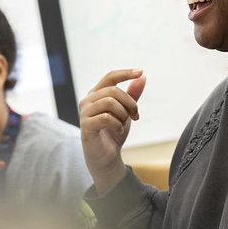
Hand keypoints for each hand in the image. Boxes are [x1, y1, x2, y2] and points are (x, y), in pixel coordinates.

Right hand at [79, 69, 146, 193]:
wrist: (107, 156)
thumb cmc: (114, 132)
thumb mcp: (127, 111)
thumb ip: (132, 95)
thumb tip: (142, 77)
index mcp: (96, 94)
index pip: (110, 77)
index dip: (125, 73)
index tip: (141, 72)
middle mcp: (88, 101)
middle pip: (113, 91)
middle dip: (130, 103)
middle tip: (136, 115)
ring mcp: (85, 113)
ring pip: (109, 102)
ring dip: (123, 114)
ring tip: (124, 123)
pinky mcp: (85, 126)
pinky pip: (106, 117)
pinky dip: (117, 124)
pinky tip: (118, 130)